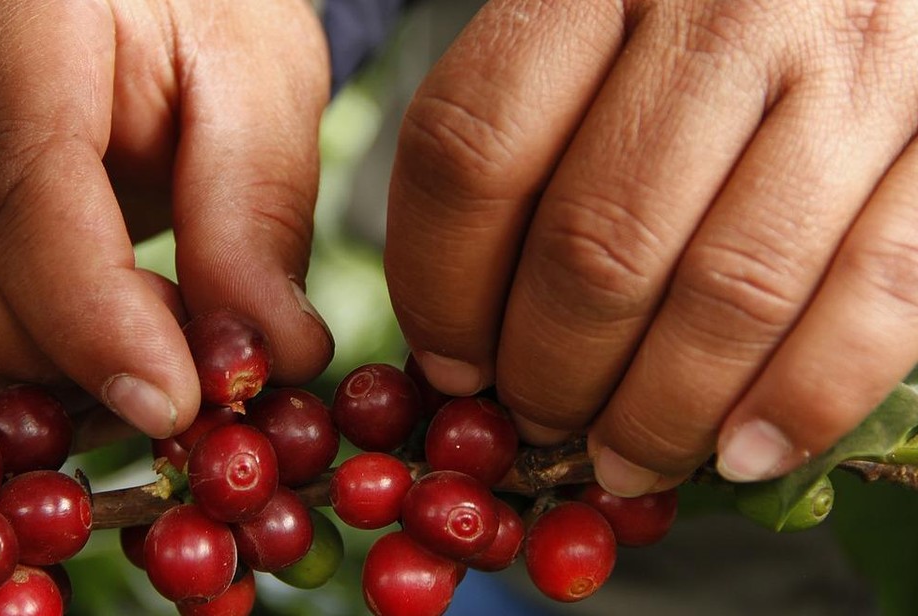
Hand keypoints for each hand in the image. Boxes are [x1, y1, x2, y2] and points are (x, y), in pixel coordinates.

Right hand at [0, 0, 332, 437]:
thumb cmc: (203, 21)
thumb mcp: (261, 84)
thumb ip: (256, 213)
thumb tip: (258, 359)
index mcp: (10, 6)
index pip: (16, 185)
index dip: (90, 317)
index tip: (173, 400)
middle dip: (49, 364)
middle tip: (169, 382)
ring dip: (11, 385)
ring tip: (131, 369)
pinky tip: (71, 375)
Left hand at [386, 0, 917, 493]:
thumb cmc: (698, 13)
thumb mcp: (592, 26)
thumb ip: (523, 140)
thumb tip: (457, 335)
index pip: (472, 149)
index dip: (440, 283)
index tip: (448, 362)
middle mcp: (727, 10)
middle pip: (596, 242)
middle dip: (549, 370)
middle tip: (536, 421)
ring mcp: (857, 69)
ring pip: (730, 289)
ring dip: (660, 409)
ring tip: (621, 457)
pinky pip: (878, 294)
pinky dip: (802, 397)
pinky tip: (741, 453)